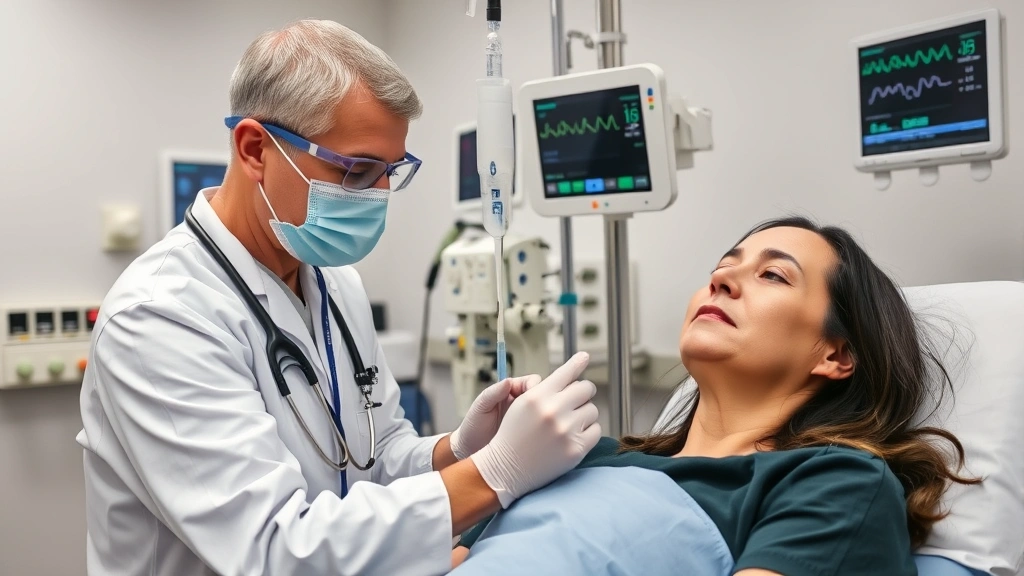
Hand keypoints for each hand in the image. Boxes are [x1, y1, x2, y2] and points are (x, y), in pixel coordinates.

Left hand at [449, 374, 541, 459]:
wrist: (470, 450)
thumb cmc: (473, 426)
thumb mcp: (480, 407)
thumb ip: (493, 392)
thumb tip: (508, 381)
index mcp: (511, 391)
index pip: (531, 382)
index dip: (535, 387)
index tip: (533, 397)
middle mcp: (522, 404)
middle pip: (543, 396)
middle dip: (543, 403)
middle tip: (538, 414)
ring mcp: (529, 420)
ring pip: (546, 413)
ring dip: (545, 418)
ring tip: (537, 428)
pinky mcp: (532, 436)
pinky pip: (544, 430)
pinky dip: (545, 432)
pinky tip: (540, 438)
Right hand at [470, 352, 600, 507]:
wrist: (505, 469)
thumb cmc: (512, 435)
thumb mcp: (521, 404)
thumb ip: (545, 388)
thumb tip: (573, 375)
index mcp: (538, 396)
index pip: (566, 373)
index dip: (577, 362)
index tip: (585, 356)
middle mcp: (552, 411)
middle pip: (585, 389)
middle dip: (582, 393)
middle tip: (575, 401)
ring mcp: (565, 430)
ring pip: (592, 410)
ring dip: (584, 414)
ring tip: (568, 423)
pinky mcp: (575, 449)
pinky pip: (596, 430)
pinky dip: (588, 432)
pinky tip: (573, 436)